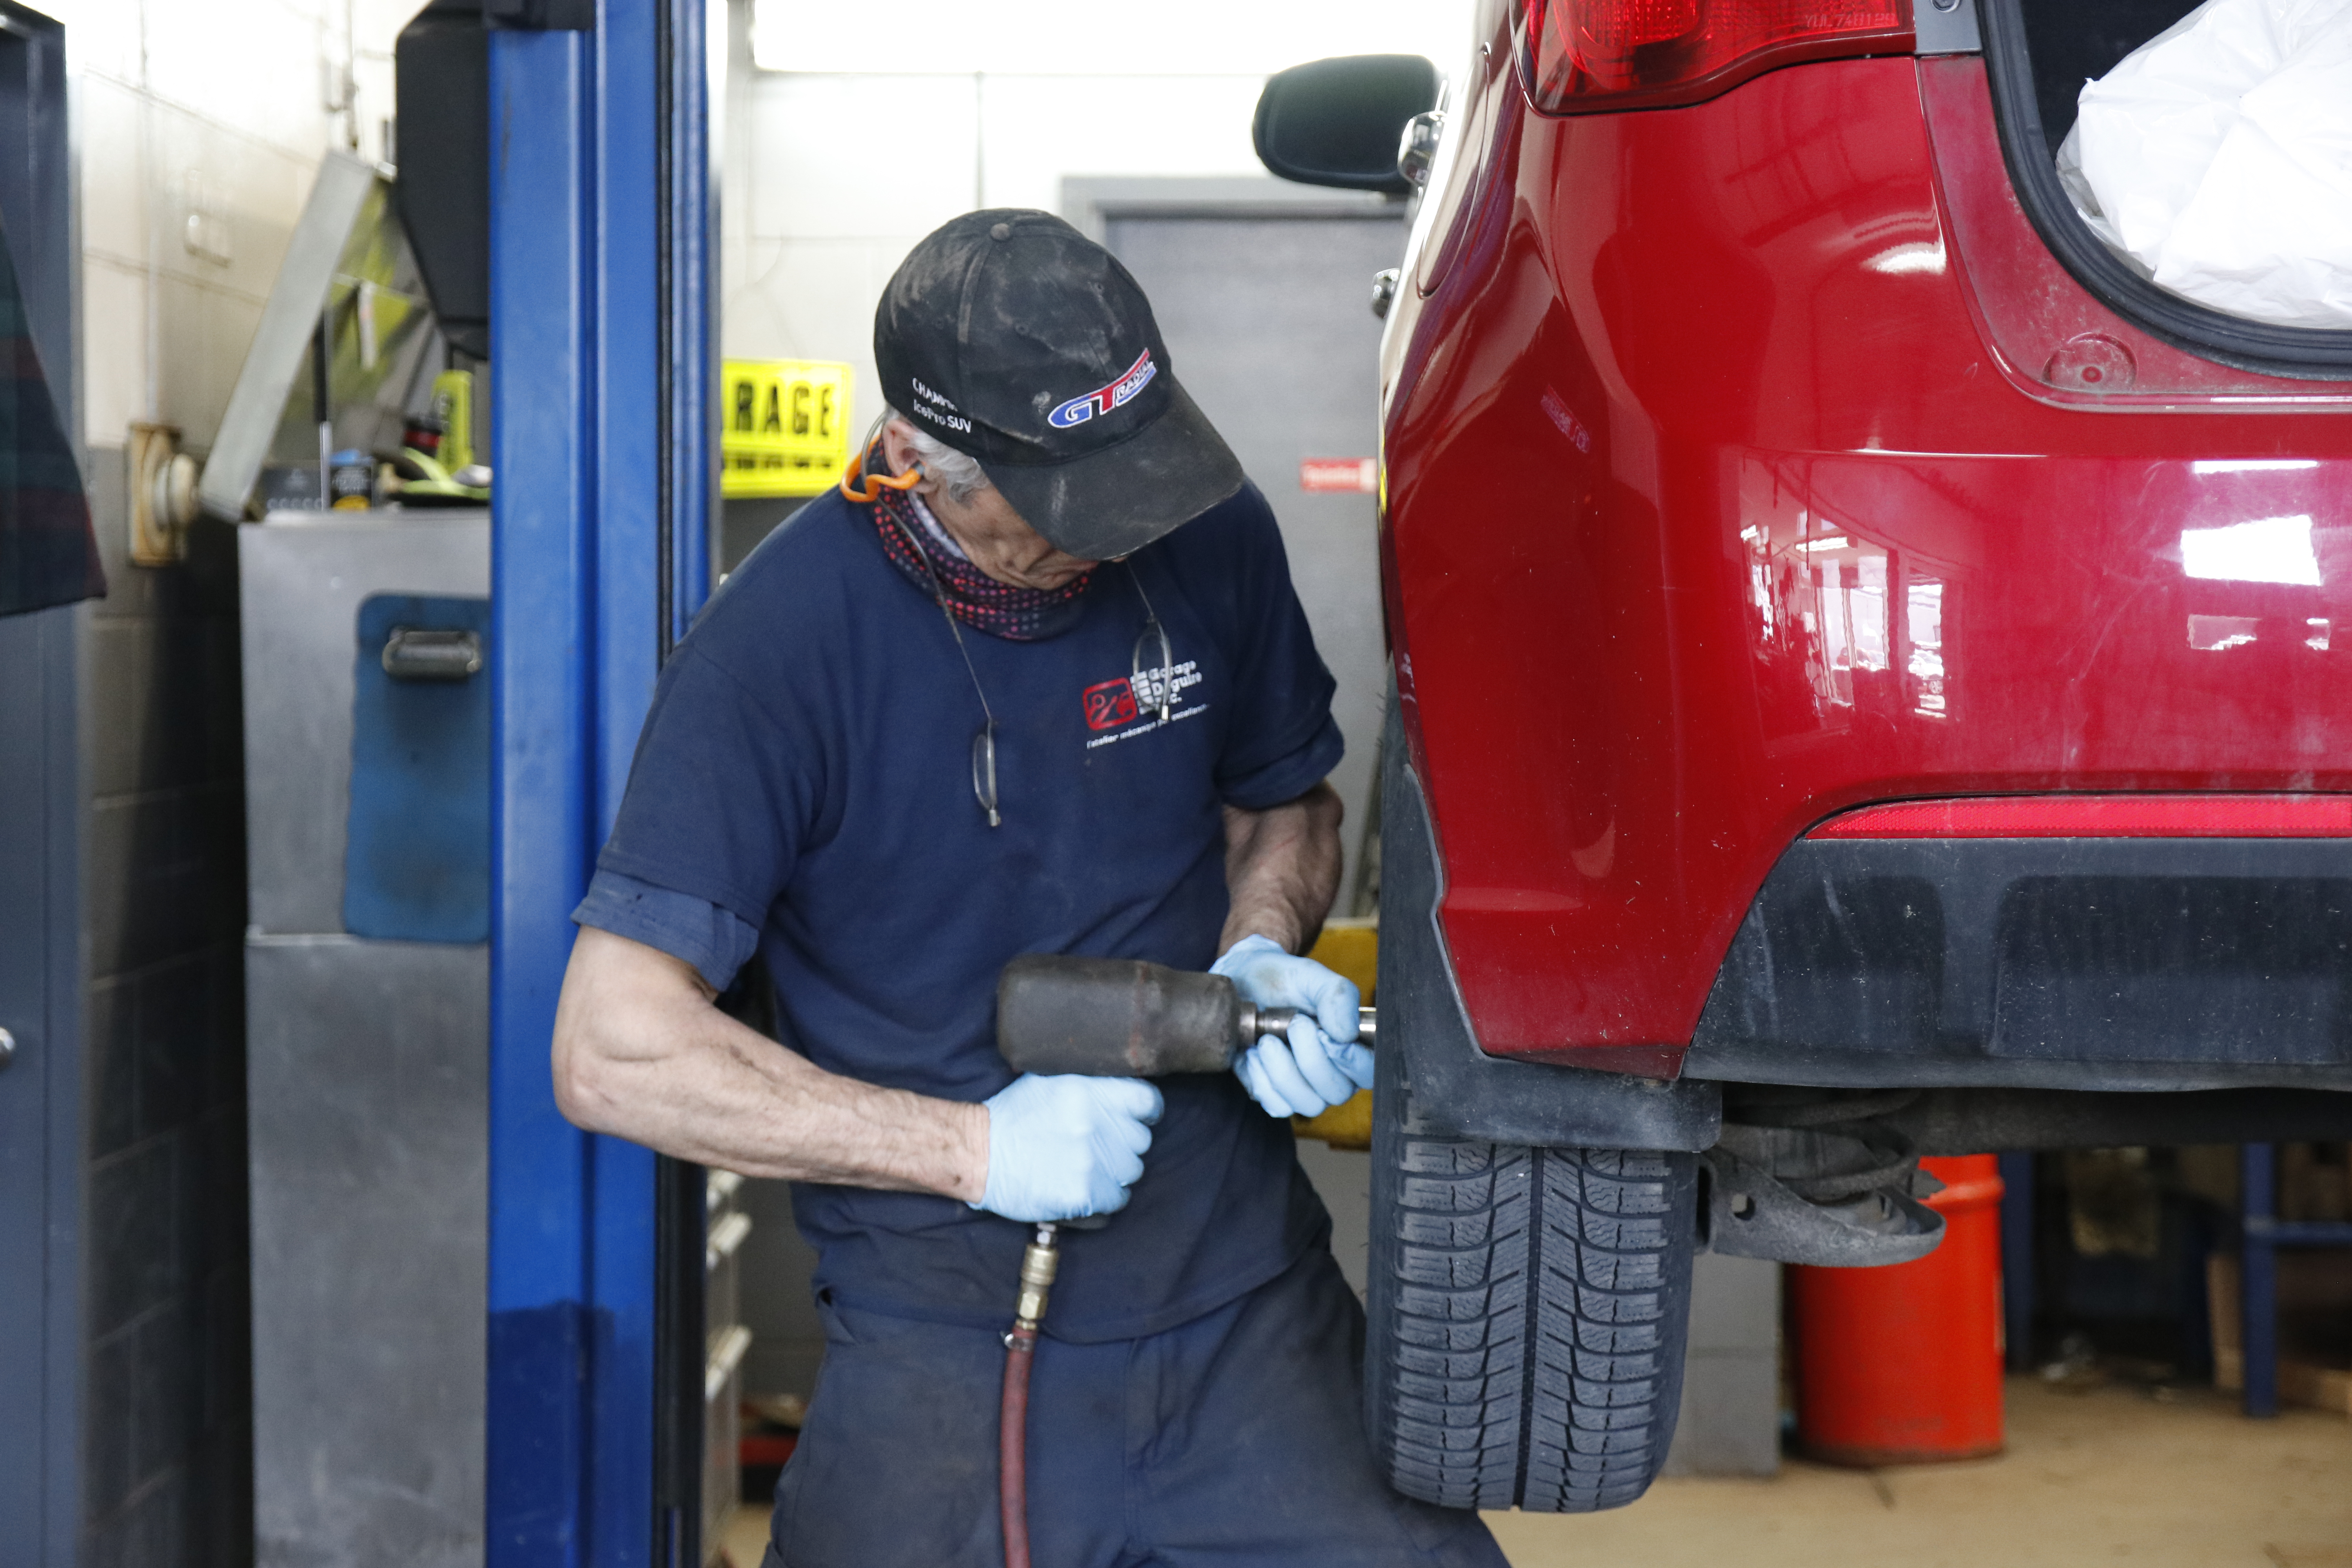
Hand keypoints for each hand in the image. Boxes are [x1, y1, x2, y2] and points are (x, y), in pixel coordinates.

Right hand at [975, 1073, 1163, 1221]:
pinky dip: (1106, 1198)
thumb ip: (1091, 1083)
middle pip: (1140, 1140)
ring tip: (1089, 1167)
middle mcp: (1095, 1124)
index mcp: (1090, 1091)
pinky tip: (1086, 1188)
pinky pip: (1118, 1199)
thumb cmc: (1013, 1116)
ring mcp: (1091, 1161)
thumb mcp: (1052, 1081)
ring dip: (1116, 1171)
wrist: (979, 1153)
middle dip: (1124, 1143)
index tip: (1136, 1118)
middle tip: (1100, 1146)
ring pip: (1132, 1171)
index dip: (1144, 1112)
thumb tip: (1125, 1089)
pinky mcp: (1083, 1194)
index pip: (1147, 1101)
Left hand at [1212, 934, 1373, 1117]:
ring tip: (1266, 1039)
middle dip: (1311, 1060)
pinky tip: (1253, 1054)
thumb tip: (1347, 1033)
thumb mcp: (1312, 976)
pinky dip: (1261, 1079)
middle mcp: (1334, 1073)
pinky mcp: (1276, 1096)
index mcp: (1353, 1045)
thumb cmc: (1282, 981)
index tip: (1327, 1035)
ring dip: (1282, 1070)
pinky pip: (1277, 1106)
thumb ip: (1338, 996)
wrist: (1241, 984)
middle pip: (1338, 1092)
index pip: (1368, 1072)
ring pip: (1308, 1104)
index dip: (1351, 1060)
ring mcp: (1305, 1089)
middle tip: (1294, 1025)